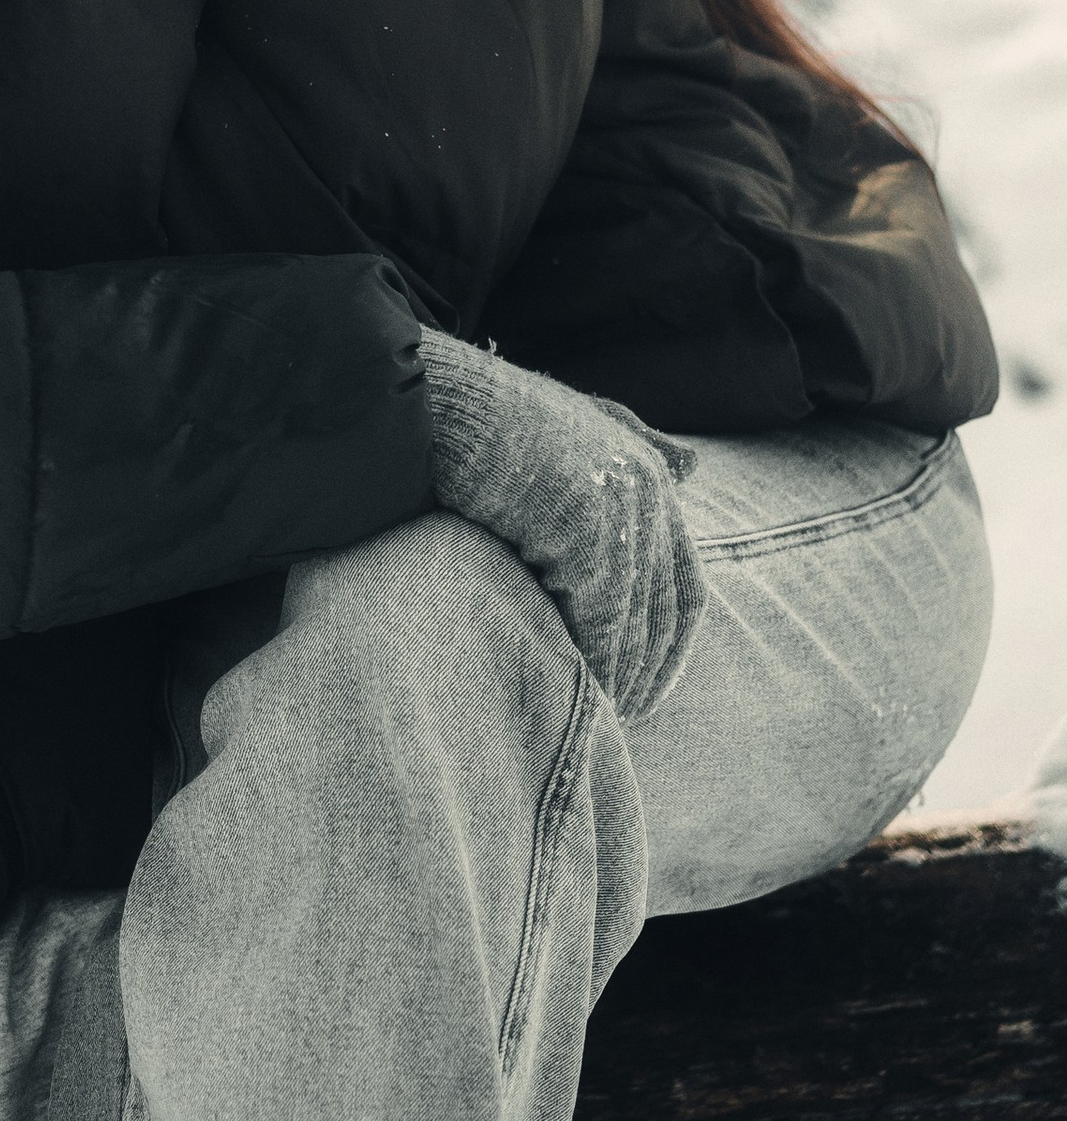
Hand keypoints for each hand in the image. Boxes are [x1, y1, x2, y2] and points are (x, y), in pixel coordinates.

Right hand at [419, 334, 704, 720]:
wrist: (427, 400)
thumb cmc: (482, 416)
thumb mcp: (568, 420)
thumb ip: (629, 436)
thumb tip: (694, 464)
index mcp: (647, 468)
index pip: (684, 582)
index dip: (667, 646)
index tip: (642, 691)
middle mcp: (649, 489)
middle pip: (665, 609)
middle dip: (647, 670)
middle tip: (622, 719)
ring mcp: (622, 511)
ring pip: (635, 621)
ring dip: (620, 677)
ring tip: (594, 720)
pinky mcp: (587, 535)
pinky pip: (602, 620)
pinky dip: (592, 663)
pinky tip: (571, 690)